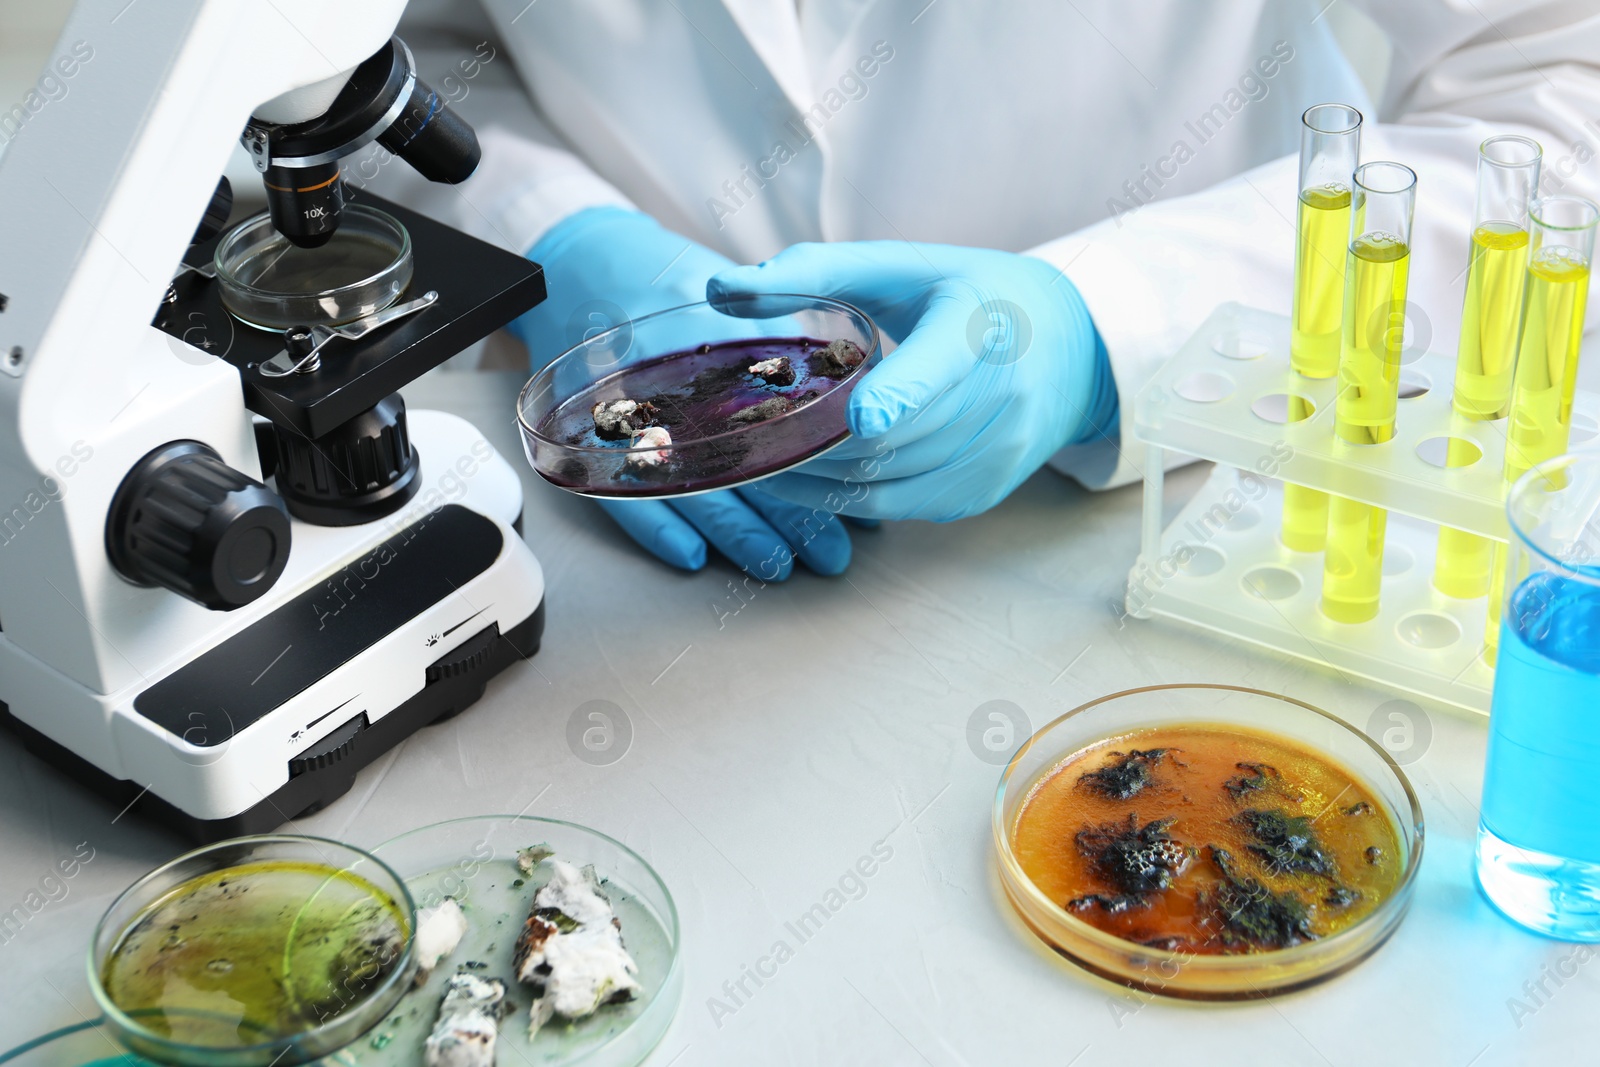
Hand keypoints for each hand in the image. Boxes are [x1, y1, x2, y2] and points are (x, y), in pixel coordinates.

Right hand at [514, 208, 861, 575]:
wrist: (578, 256)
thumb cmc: (661, 275)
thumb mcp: (726, 295)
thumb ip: (776, 340)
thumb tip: (841, 390)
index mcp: (703, 350)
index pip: (763, 423)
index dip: (808, 468)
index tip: (847, 499)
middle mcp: (664, 388)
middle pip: (729, 469)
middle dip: (781, 520)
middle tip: (825, 557)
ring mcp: (624, 415)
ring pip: (685, 490)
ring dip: (733, 536)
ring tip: (777, 566)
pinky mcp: (594, 434)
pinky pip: (622, 491)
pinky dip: (655, 528)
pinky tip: (692, 556)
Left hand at [707, 242, 1118, 520]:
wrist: (1071, 350)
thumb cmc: (968, 295)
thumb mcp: (903, 266)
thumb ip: (812, 272)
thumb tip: (718, 291)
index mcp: (978, 325)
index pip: (942, 363)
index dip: (904, 393)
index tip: (863, 418)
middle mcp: (1001, 396)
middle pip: (894, 437)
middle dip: (814, 442)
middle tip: (744, 434)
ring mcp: (997, 454)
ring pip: (890, 480)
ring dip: (819, 475)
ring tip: (761, 455)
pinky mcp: (981, 493)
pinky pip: (899, 507)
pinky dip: (845, 496)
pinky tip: (806, 477)